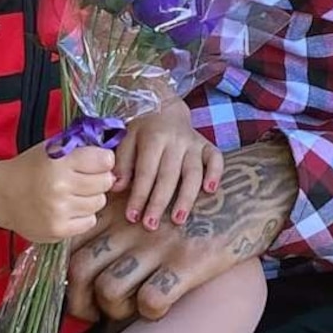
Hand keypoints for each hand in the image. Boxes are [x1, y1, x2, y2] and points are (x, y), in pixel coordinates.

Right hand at [0, 141, 116, 247]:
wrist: (0, 196)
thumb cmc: (28, 169)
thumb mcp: (50, 149)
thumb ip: (79, 149)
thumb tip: (111, 154)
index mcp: (59, 161)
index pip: (105, 160)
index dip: (103, 160)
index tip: (95, 162)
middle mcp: (60, 186)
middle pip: (105, 182)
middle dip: (98, 179)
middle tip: (83, 179)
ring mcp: (60, 211)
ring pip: (99, 202)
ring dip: (90, 198)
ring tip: (72, 194)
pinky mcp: (59, 230)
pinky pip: (89, 221)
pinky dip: (83, 215)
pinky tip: (68, 209)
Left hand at [67, 139, 297, 323]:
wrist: (246, 194)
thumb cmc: (191, 206)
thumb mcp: (150, 200)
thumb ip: (119, 222)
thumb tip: (86, 261)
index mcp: (120, 209)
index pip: (71, 243)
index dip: (65, 275)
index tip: (76, 292)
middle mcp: (133, 225)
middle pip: (80, 269)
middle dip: (78, 303)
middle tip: (90, 315)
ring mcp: (160, 243)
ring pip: (110, 289)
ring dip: (113, 311)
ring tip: (126, 313)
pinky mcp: (189, 262)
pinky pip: (151, 301)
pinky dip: (150, 313)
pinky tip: (160, 309)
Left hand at [112, 102, 222, 233]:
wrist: (165, 107)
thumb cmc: (142, 131)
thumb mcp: (126, 140)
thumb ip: (122, 163)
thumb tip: (116, 187)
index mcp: (152, 138)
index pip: (145, 171)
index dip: (139, 195)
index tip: (132, 216)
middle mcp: (175, 140)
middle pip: (168, 176)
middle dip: (159, 202)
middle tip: (151, 225)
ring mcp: (193, 143)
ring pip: (192, 172)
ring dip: (186, 197)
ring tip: (178, 219)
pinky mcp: (207, 145)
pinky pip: (216, 158)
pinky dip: (215, 173)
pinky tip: (210, 190)